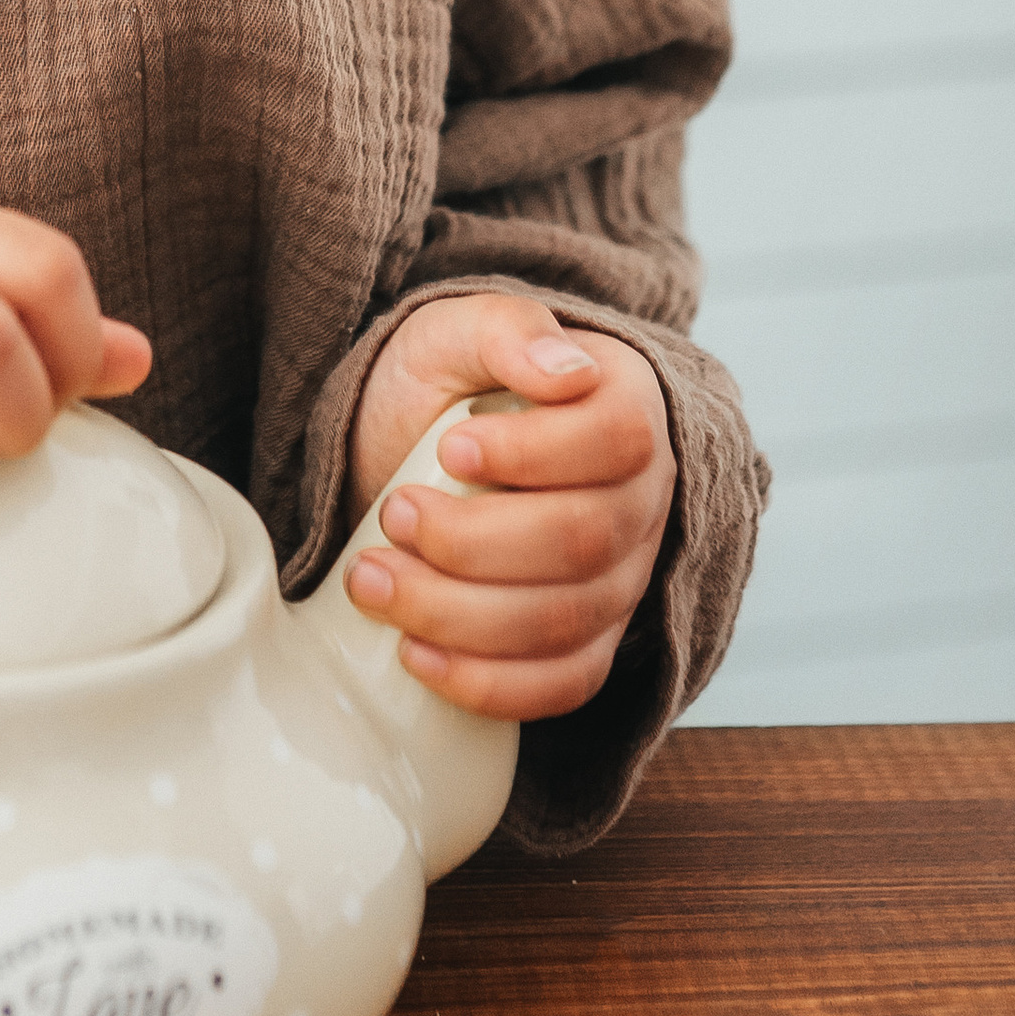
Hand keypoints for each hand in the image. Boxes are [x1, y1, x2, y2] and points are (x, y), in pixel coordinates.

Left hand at [344, 292, 672, 721]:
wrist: (423, 456)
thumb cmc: (448, 388)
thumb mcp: (455, 332)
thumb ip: (505, 330)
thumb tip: (566, 371)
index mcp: (626, 408)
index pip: (618, 439)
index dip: (534, 454)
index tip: (450, 450)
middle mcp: (641, 499)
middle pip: (583, 541)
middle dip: (470, 540)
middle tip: (391, 516)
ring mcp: (623, 580)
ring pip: (565, 620)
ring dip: (457, 612)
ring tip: (372, 581)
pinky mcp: (589, 644)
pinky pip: (564, 685)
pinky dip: (488, 682)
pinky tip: (415, 653)